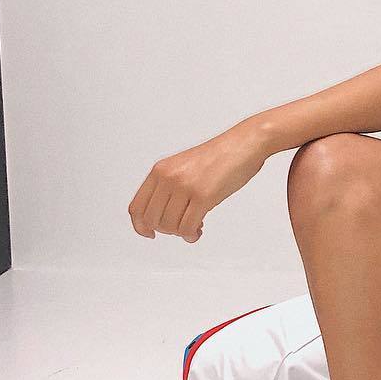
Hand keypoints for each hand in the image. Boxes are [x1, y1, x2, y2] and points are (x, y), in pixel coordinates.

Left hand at [128, 123, 268, 241]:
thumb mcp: (184, 167)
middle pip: (151, 219)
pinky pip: (187, 227)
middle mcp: (168, 177)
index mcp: (160, 170)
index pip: (137, 206)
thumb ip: (170, 186)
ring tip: (193, 228)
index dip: (140, 225)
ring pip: (169, 226)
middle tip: (180, 228)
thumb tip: (164, 216)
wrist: (243, 144)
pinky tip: (197, 231)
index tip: (149, 234)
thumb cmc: (220, 157)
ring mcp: (185, 186)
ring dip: (180, 233)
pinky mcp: (203, 196)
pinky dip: (190, 235)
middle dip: (165, 230)